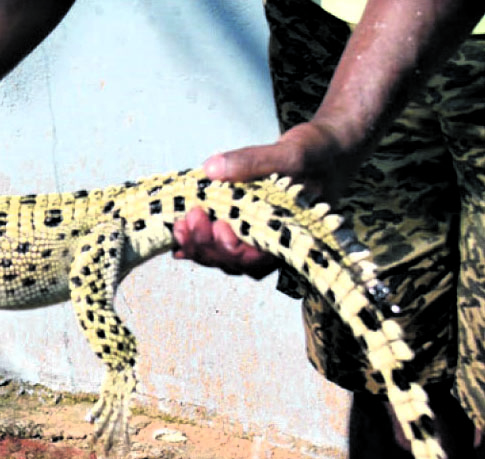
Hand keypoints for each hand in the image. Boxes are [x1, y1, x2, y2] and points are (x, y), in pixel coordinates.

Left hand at [172, 121, 356, 278]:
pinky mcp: (246, 225)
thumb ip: (252, 161)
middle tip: (189, 218)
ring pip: (223, 256)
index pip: (256, 259)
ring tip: (179, 225)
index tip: (217, 224)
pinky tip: (178, 233)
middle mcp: (274, 244)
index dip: (231, 249)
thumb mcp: (290, 152)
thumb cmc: (317, 153)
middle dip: (206, 245)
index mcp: (291, 236)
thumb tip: (210, 169)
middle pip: (234, 262)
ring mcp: (258, 237)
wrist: (328, 148)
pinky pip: (219, 241)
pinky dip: (198, 238)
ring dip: (198, 244)